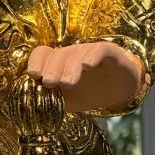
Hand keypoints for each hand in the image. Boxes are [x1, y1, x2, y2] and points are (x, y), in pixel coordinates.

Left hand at [27, 41, 147, 113]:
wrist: (121, 90)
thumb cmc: (88, 93)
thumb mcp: (68, 100)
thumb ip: (52, 100)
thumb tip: (33, 104)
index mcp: (58, 63)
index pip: (43, 54)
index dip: (36, 62)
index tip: (33, 76)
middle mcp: (72, 54)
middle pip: (58, 54)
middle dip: (51, 69)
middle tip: (48, 82)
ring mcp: (90, 52)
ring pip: (77, 54)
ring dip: (70, 68)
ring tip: (68, 83)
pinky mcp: (110, 53)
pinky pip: (100, 50)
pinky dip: (93, 56)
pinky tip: (88, 66)